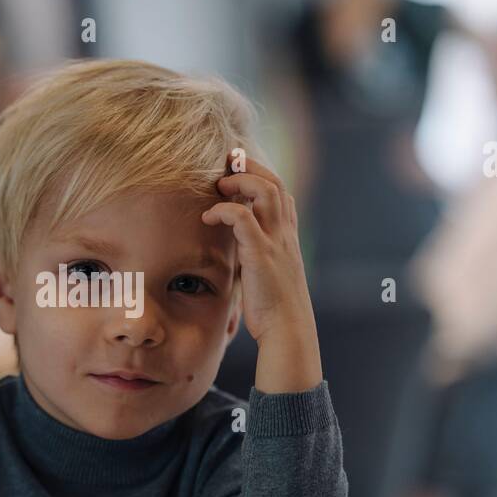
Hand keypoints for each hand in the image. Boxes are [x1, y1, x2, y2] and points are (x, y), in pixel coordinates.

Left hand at [201, 153, 322, 392]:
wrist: (288, 331)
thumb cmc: (274, 309)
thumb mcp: (266, 274)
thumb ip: (254, 255)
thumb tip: (234, 250)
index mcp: (287, 237)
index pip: (281, 191)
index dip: (260, 175)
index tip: (236, 170)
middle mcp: (285, 234)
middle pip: (275, 182)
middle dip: (250, 167)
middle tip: (225, 165)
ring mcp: (276, 242)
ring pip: (265, 191)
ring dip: (239, 182)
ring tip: (218, 187)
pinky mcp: (261, 254)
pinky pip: (243, 218)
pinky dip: (224, 211)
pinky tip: (208, 217)